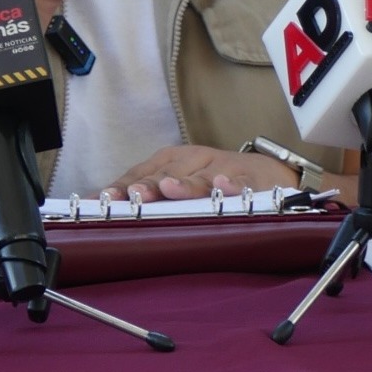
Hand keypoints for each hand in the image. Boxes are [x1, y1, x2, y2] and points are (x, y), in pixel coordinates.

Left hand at [104, 145, 300, 203]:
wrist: (268, 174)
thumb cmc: (215, 181)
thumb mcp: (180, 184)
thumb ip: (148, 198)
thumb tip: (105, 210)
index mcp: (172, 161)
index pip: (142, 173)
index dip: (123, 187)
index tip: (103, 201)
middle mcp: (194, 161)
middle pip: (168, 173)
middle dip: (148, 186)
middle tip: (132, 197)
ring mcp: (222, 168)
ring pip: (202, 178)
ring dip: (185, 184)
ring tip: (169, 189)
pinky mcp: (251, 179)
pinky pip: (242, 183)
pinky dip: (233, 185)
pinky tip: (223, 187)